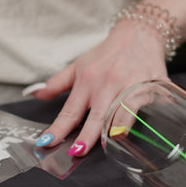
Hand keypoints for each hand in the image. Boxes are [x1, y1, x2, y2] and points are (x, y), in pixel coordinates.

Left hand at [32, 20, 169, 156]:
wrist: (139, 34)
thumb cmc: (108, 54)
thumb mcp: (79, 66)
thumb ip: (57, 83)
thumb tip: (36, 94)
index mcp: (87, 80)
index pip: (70, 110)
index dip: (58, 128)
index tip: (46, 142)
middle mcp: (106, 84)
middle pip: (95, 116)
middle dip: (86, 136)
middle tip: (76, 152)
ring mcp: (128, 86)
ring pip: (119, 113)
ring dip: (112, 131)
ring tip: (106, 147)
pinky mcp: (149, 86)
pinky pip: (140, 106)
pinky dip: (134, 119)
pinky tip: (128, 132)